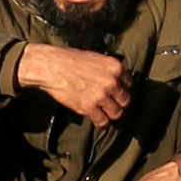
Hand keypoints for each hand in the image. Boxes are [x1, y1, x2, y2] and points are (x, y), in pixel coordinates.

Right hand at [14, 42, 133, 126]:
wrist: (51, 66)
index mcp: (115, 67)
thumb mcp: (94, 58)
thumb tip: (113, 78)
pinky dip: (101, 123)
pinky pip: (102, 121)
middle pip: (125, 100)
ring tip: (106, 113)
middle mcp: (112, 82)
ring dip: (111, 114)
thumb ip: (106, 69)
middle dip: (119, 103)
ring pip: (116, 113)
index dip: (122, 88)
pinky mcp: (89, 107)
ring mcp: (101, 96)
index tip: (117, 92)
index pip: (129, 83)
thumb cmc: (68, 59)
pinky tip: (99, 121)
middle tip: (112, 104)